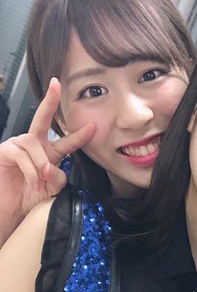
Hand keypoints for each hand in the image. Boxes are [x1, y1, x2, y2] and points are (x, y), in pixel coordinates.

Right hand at [0, 78, 95, 241]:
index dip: (80, 135)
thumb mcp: (51, 189)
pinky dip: (30, 172)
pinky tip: (29, 182)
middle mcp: (34, 143)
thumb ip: (57, 178)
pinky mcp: (6, 149)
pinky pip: (24, 157)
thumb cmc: (30, 196)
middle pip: (43, 119)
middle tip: (56, 84)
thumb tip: (49, 166)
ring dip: (40, 169)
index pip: (67, 142)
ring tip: (37, 183)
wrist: (11, 207)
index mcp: (49, 152)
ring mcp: (18, 144)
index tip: (94, 125)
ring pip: (37, 149)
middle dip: (50, 101)